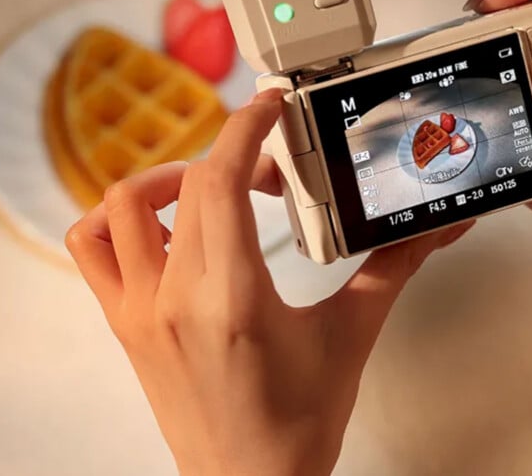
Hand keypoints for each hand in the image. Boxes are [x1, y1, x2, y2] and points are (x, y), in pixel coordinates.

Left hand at [65, 89, 474, 475]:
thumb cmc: (297, 424)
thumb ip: (396, 267)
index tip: (268, 107)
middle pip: (189, 183)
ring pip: (122, 205)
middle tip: (271, 172)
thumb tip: (439, 231)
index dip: (245, 128)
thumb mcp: (353, 334)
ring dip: (169, 178)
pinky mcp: (125, 323)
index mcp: (233, 299)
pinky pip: (91, 248)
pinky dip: (115, 218)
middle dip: (234, 154)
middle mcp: (175, 299)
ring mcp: (140, 311)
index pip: (220, 181)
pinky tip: (160, 226)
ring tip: (209, 189)